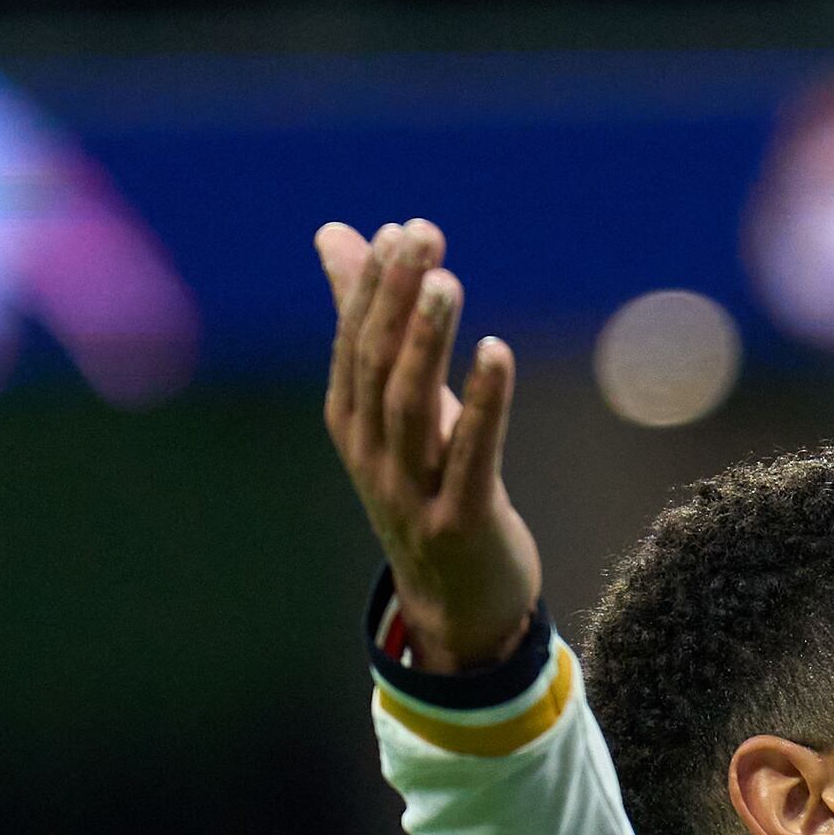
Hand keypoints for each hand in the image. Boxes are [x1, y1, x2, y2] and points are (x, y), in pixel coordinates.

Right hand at [316, 217, 540, 670]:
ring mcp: (410, 493)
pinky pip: (470, 455)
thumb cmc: (428, 486)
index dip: (372, 288)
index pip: (352, 344)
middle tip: (421, 236)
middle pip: (376, 366)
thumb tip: (336, 234)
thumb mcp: (395, 406)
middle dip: (396, 298)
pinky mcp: (459, 521)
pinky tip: (497, 352)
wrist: (457, 603)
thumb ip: (367, 320)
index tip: (398, 231)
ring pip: (411, 406)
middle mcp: (370, 456)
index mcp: (350, 423)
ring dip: (427, 339)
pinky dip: (483, 403)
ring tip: (446, 280)